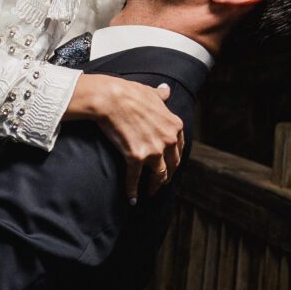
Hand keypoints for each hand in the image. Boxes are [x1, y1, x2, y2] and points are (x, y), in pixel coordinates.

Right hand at [64, 74, 184, 202]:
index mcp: (174, 126)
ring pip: (159, 175)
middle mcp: (168, 140)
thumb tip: (166, 90)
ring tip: (150, 193)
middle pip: (172, 165)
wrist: (111, 98)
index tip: (170, 166)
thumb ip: (161, 96)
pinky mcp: (136, 157)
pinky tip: (132, 199)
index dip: (174, 160)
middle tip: (161, 183)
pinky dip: (133, 191)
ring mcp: (154, 150)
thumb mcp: (151, 93)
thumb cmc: (129, 93)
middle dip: (167, 176)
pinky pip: (135, 178)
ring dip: (155, 186)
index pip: (179, 148)